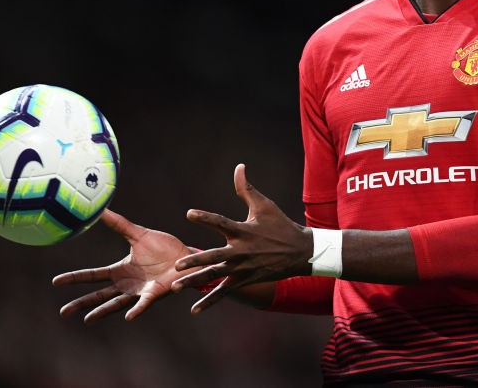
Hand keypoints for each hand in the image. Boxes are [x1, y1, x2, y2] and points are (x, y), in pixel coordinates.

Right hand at [52, 210, 195, 322]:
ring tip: (88, 319)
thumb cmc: (164, 248)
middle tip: (63, 312)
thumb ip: (120, 224)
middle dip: (81, 303)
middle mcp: (127, 284)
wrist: (186, 257)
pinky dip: (137, 309)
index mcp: (121, 270)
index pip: (93, 276)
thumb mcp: (138, 234)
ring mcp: (140, 291)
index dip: (75, 278)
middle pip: (99, 295)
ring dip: (102, 311)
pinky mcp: (155, 293)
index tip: (56, 282)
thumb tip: (101, 210)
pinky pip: (144, 303)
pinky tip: (129, 316)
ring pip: (117, 303)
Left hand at [171, 163, 311, 313]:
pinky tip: (195, 310)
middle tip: (177, 265)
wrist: (300, 252)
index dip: (205, 218)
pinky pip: (224, 292)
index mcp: (243, 231)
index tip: (189, 214)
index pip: (221, 223)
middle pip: (214, 256)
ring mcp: (242, 268)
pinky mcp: (245, 280)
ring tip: (177, 286)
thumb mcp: (264, 205)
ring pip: (215, 276)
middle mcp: (240, 251)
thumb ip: (246, 188)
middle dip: (195, 260)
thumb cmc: (280, 225)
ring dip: (196, 282)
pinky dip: (210, 301)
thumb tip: (239, 166)